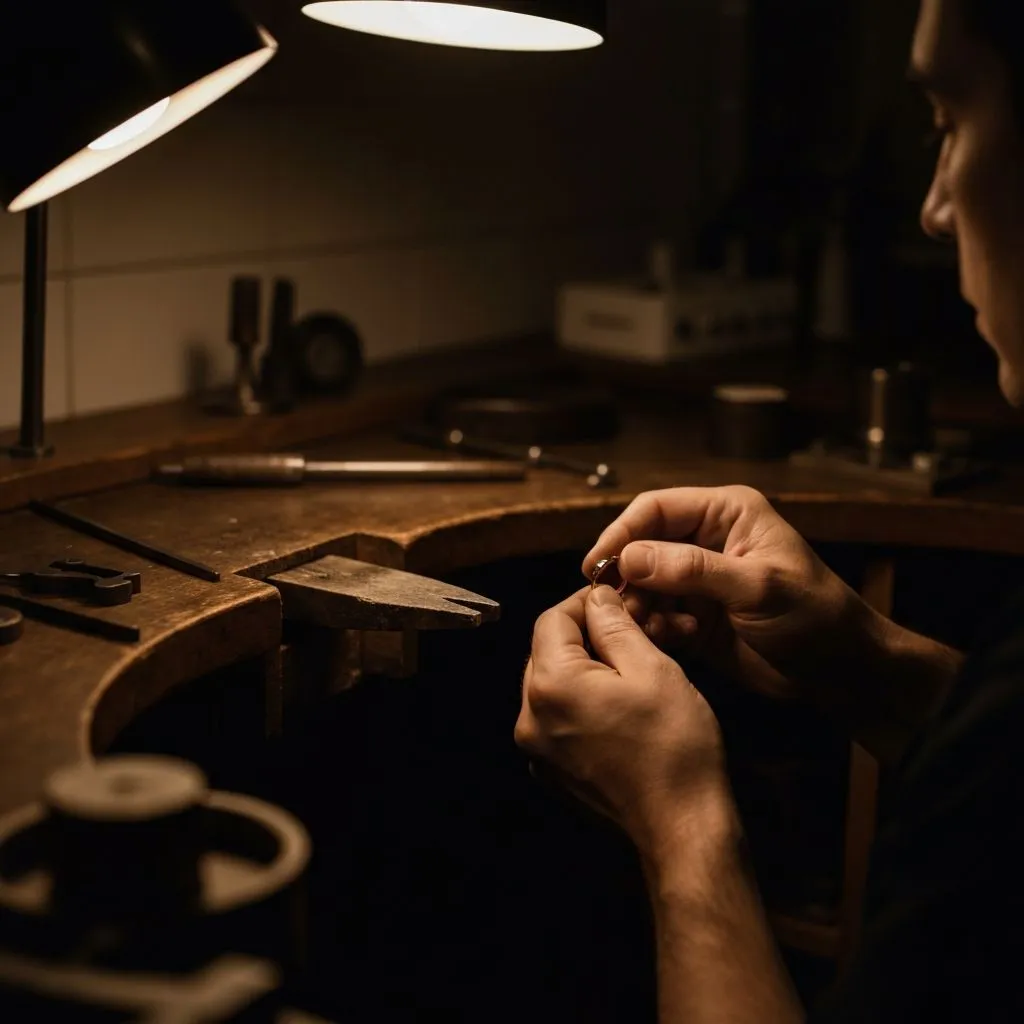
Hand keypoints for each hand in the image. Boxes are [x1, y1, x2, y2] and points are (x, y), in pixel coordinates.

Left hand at [515, 584, 730, 857]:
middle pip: (546, 651)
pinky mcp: (551, 770)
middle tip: (629, 628)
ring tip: (629, 664)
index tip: (618, 598)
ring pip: (551, 683)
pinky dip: (581, 701)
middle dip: (585, 633)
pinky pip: (557, 718)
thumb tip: (597, 598)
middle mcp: (530, 717)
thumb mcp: (652, 668)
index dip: (585, 602)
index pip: (551, 619)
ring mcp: (537, 749)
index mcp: (550, 685)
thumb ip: (615, 625)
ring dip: (584, 666)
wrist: (683, 827)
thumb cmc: (674, 746)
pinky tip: (619, 703)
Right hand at [584, 486, 877, 699]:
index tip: (596, 564)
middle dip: (626, 575)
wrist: (841, 672)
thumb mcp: (757, 586)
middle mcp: (705, 540)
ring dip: (638, 605)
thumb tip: (630, 557)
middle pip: (641, 545)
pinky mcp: (693, 617)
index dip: (622, 532)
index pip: (656, 509)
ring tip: (649, 626)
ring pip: (642, 583)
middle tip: (615, 605)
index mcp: (725, 513)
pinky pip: (654, 615)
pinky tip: (674, 638)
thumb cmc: (815, 616)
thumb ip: (693, 569)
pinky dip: (653, 627)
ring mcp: (697, 581)